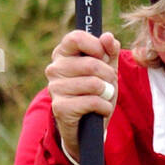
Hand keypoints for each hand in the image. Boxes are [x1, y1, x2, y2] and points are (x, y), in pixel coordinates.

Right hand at [45, 30, 119, 162]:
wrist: (87, 128)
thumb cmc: (96, 94)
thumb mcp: (106, 71)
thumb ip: (109, 52)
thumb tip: (107, 36)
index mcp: (63, 54)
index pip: (76, 37)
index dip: (96, 46)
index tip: (104, 56)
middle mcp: (54, 69)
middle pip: (91, 64)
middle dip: (109, 76)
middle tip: (108, 84)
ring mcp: (55, 88)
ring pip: (94, 84)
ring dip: (108, 93)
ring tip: (103, 98)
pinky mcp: (60, 107)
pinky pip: (93, 102)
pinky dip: (104, 108)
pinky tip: (100, 111)